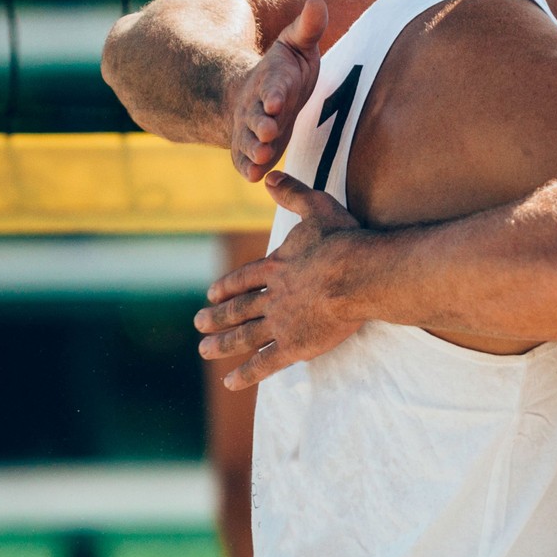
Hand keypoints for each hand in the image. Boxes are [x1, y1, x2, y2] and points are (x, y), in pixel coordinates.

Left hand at [195, 171, 364, 387]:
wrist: (357, 273)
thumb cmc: (343, 240)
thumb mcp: (317, 207)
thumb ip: (293, 193)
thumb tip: (270, 175)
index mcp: (276, 267)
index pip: (245, 279)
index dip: (228, 286)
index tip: (211, 294)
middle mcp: (271, 296)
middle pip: (238, 309)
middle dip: (217, 317)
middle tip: (198, 323)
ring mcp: (280, 323)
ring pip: (244, 337)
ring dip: (222, 345)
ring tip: (204, 351)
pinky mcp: (295, 346)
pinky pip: (265, 363)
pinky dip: (246, 373)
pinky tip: (231, 382)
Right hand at [227, 0, 326, 181]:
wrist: (257, 96)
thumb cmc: (286, 70)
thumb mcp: (296, 45)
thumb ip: (307, 28)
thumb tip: (317, 2)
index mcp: (272, 81)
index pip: (273, 87)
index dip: (274, 93)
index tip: (276, 101)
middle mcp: (256, 107)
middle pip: (256, 117)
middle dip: (261, 124)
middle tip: (269, 132)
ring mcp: (251, 130)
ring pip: (249, 141)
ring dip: (255, 149)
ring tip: (263, 156)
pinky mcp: (250, 150)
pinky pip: (244, 161)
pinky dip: (248, 169)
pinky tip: (254, 177)